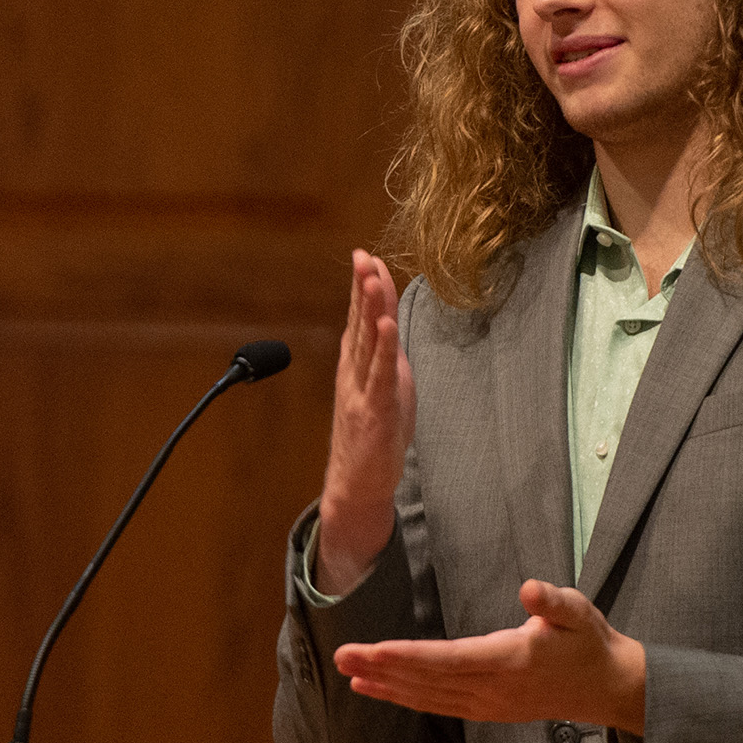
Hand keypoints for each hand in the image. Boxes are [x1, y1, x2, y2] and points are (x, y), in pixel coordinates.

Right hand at [314, 249, 414, 594]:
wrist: (356, 487)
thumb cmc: (371, 440)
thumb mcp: (380, 391)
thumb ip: (381, 359)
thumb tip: (387, 326)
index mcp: (357, 368)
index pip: (360, 320)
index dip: (363, 289)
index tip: (366, 256)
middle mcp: (355, 374)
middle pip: (360, 323)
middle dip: (362, 288)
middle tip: (362, 256)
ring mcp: (362, 391)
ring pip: (367, 343)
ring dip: (369, 308)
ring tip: (372, 278)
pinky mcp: (375, 411)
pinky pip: (380, 375)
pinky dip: (384, 348)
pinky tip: (386, 325)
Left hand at [335, 580, 646, 732]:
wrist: (608, 688)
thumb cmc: (589, 642)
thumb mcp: (580, 612)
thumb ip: (554, 602)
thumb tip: (529, 589)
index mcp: (510, 660)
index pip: (448, 660)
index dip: (408, 656)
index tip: (373, 650)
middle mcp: (493, 689)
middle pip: (427, 680)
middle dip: (381, 669)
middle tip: (340, 656)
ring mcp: (488, 705)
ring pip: (427, 698)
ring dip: (386, 686)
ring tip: (349, 673)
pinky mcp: (486, 711)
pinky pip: (437, 706)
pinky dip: (405, 698)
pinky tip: (379, 690)